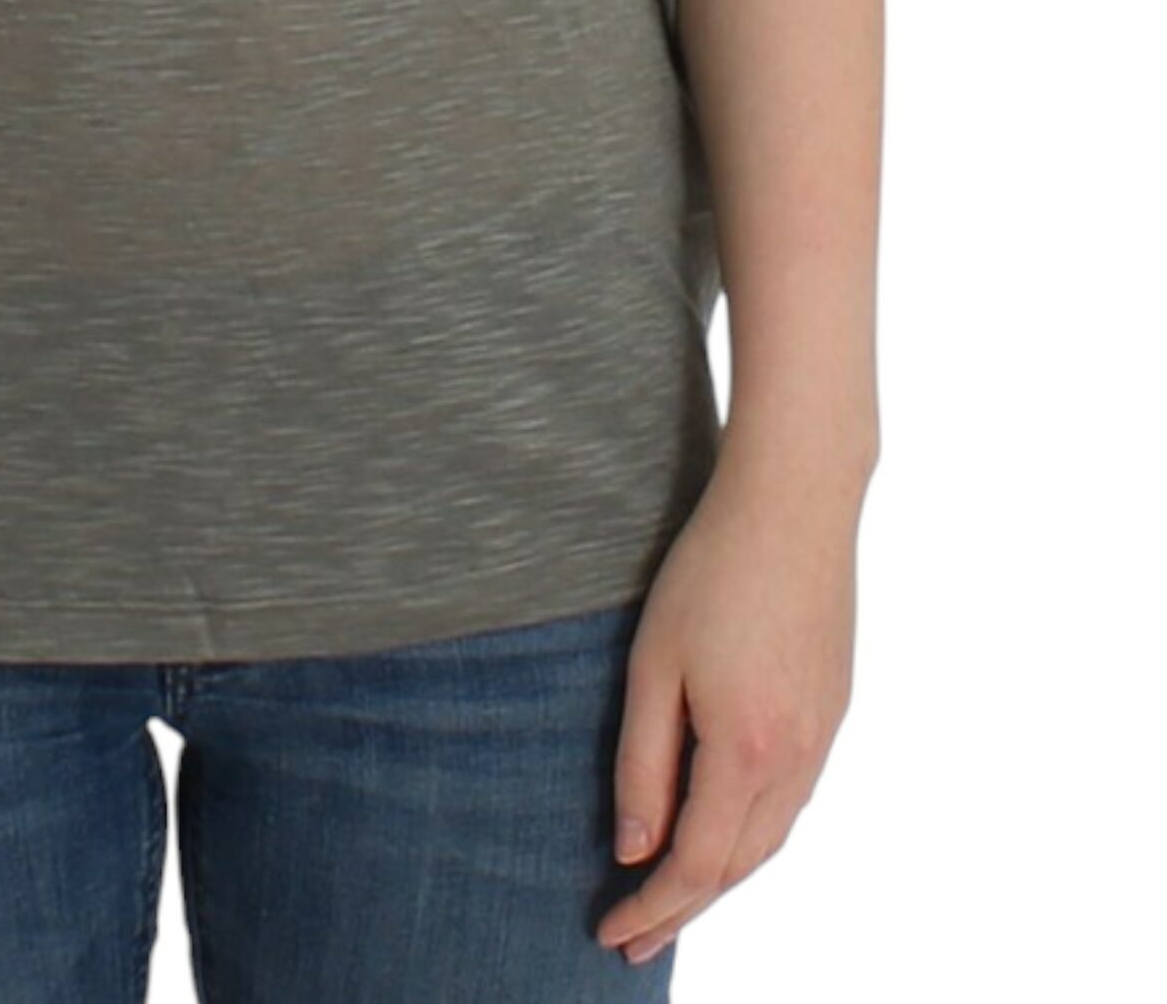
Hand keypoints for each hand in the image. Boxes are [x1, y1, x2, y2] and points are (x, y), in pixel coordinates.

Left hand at [595, 442, 863, 966]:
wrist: (795, 503)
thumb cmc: (712, 571)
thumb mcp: (655, 665)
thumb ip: (644, 763)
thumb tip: (633, 850)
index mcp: (748, 752)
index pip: (696, 865)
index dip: (653, 909)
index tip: (612, 936)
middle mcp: (797, 758)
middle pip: (739, 865)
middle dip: (685, 909)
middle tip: (634, 940)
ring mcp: (823, 736)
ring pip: (771, 838)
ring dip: (722, 878)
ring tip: (674, 899)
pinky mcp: (832, 708)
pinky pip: (792, 799)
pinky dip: (754, 834)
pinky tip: (726, 831)